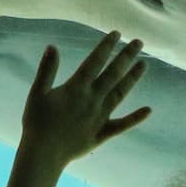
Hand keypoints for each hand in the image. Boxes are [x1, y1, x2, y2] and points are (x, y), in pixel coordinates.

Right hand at [19, 31, 150, 170]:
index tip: (116, 33)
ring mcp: (100, 116)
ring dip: (133, 78)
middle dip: (126, 56)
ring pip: (121, 93)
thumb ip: (47, 70)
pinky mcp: (102, 133)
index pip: (95, 62)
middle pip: (113, 74)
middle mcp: (92, 100)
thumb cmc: (36, 123)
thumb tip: (52, 47)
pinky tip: (149, 110)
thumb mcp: (37, 93)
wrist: (43, 154)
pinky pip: (122, 125)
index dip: (106, 46)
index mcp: (76, 88)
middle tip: (139, 42)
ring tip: (144, 64)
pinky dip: (135, 117)